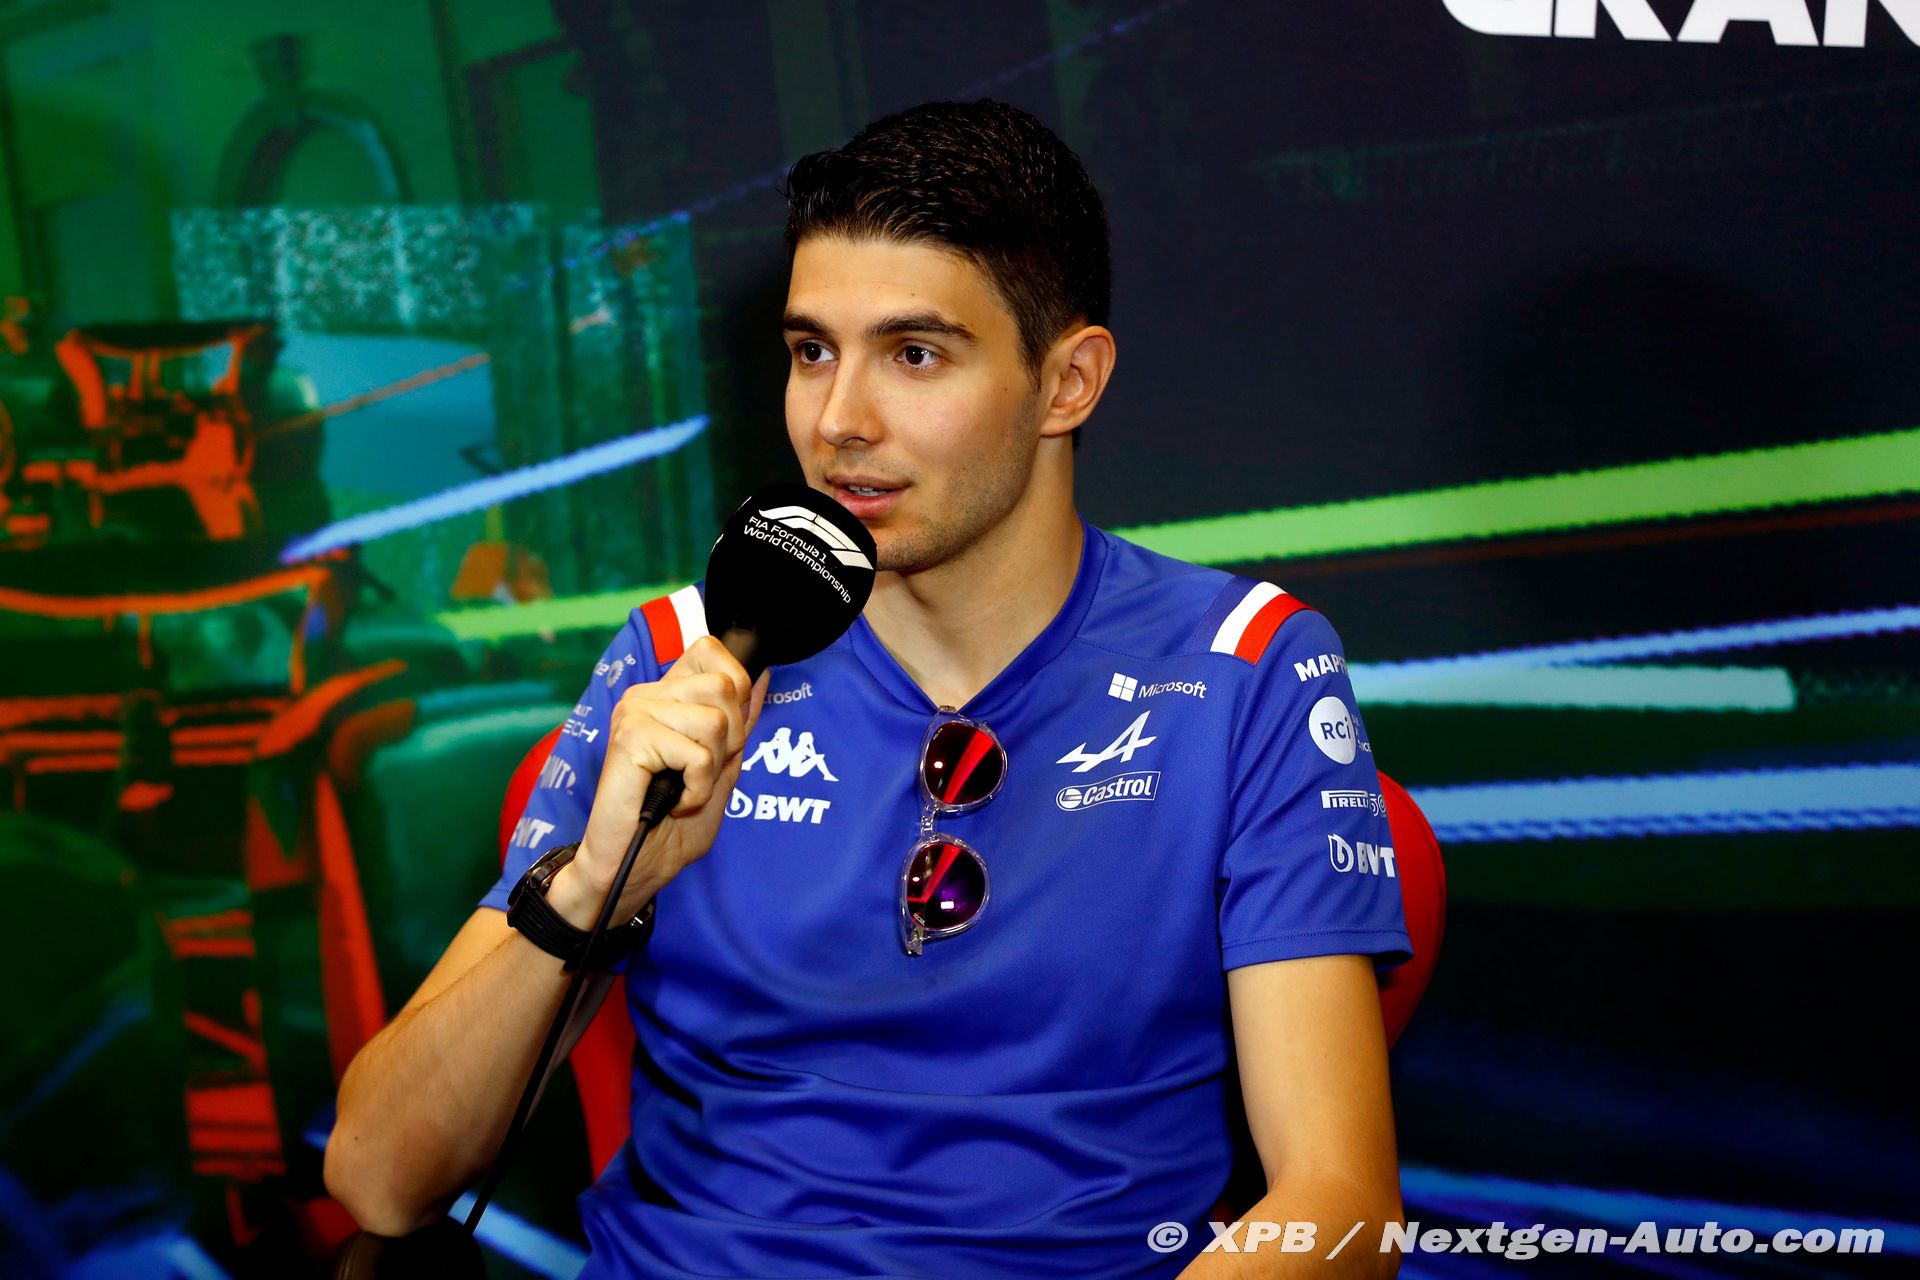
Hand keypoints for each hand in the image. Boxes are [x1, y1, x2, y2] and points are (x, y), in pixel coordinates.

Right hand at [551, 637, 770, 927]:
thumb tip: (763, 675)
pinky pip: (697, 753)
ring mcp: (636, 713)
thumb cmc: (669, 827)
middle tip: (699, 772)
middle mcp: (647, 696)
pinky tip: (675, 801)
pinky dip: (698, 788)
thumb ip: (739, 726)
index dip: (735, 686)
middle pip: (725, 685)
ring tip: (683, 788)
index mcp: (666, 696)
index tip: (722, 736)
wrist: (629, 869)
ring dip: (711, 769)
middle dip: (730, 739)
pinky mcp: (631, 738)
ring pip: (716, 721)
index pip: (710, 650)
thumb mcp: (721, 771)